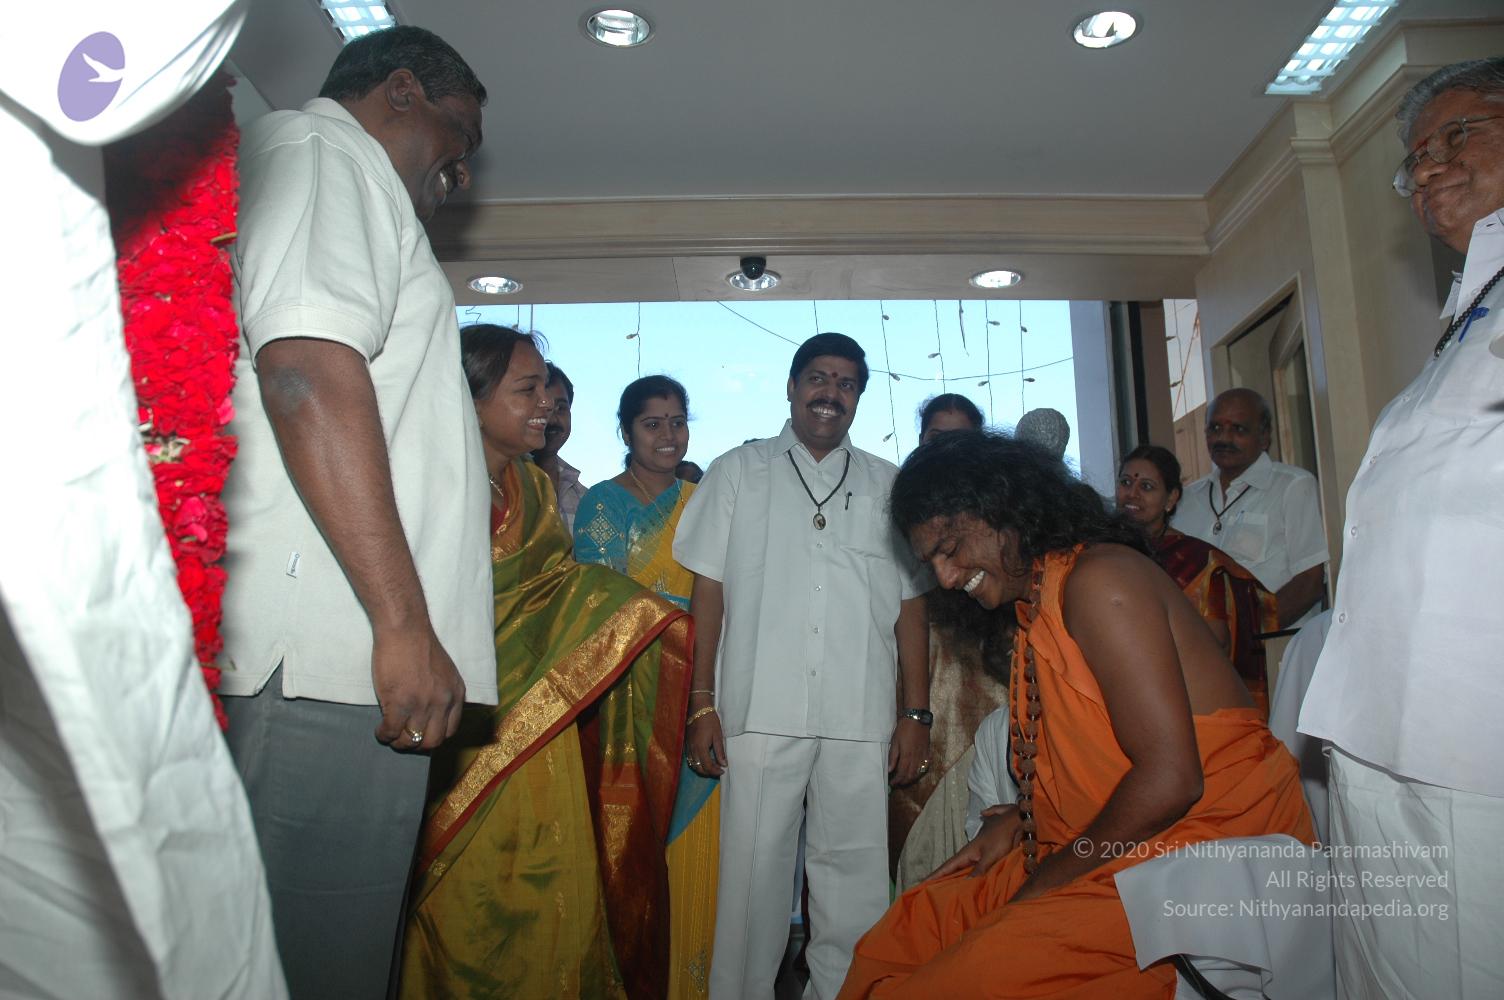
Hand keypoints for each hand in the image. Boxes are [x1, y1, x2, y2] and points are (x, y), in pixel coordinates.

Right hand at [371, 624, 464, 751]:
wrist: (405, 629)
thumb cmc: (419, 645)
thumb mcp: (444, 672)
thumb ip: (443, 692)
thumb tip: (432, 713)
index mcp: (456, 694)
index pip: (450, 730)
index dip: (434, 736)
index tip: (422, 734)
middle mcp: (443, 702)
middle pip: (433, 741)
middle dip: (417, 745)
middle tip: (405, 739)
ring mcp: (422, 705)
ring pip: (412, 740)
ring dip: (399, 742)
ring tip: (391, 735)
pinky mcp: (400, 703)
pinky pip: (392, 731)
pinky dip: (384, 734)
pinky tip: (380, 730)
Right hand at [685, 696, 725, 777]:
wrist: (698, 709)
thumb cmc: (710, 720)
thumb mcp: (718, 735)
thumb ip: (720, 751)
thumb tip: (724, 764)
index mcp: (701, 748)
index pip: (707, 766)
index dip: (715, 771)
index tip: (723, 770)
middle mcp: (692, 750)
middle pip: (699, 768)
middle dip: (709, 772)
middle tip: (718, 770)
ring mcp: (688, 747)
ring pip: (693, 765)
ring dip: (702, 769)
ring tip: (712, 767)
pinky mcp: (686, 744)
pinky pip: (690, 759)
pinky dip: (697, 763)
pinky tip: (704, 760)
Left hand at [887, 716, 930, 786]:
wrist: (917, 719)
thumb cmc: (903, 729)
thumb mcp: (895, 742)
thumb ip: (893, 757)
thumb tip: (890, 770)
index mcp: (907, 756)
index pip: (902, 773)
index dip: (897, 780)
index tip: (892, 783)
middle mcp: (916, 758)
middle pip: (911, 775)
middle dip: (904, 781)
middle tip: (898, 783)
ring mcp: (923, 756)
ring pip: (918, 772)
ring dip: (912, 779)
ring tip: (905, 780)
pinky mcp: (928, 753)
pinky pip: (926, 766)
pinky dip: (920, 772)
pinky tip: (916, 773)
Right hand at [930, 804, 1020, 879]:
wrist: (1017, 819)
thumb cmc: (1003, 837)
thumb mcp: (990, 856)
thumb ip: (978, 870)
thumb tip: (964, 885)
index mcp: (968, 853)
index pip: (948, 867)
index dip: (935, 875)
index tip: (921, 883)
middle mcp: (972, 850)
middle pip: (955, 866)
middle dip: (944, 876)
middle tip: (932, 888)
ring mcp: (981, 846)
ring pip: (967, 863)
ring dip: (958, 872)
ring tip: (950, 884)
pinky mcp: (991, 845)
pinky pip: (979, 856)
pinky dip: (972, 866)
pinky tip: (970, 864)